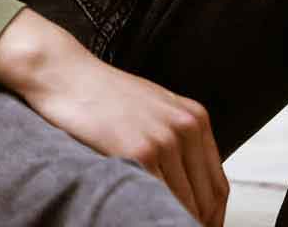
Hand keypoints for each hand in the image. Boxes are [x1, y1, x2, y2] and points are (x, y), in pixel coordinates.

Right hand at [0, 9, 228, 225]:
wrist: (68, 76)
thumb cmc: (104, 95)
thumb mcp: (155, 110)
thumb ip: (178, 142)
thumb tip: (190, 188)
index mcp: (195, 118)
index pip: (218, 185)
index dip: (212, 216)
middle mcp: (186, 127)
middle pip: (207, 199)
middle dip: (197, 223)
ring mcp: (165, 139)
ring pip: (186, 204)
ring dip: (175, 221)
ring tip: (156, 225)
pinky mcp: (141, 151)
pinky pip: (159, 199)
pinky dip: (153, 217)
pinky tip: (140, 217)